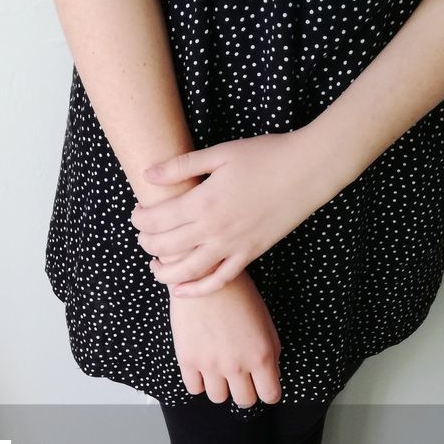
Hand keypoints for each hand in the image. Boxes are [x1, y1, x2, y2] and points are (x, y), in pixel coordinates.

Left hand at [131, 126, 346, 297]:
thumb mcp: (220, 153)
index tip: (135, 214)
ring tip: (155, 268)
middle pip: (167, 246)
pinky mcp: (249, 254)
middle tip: (141, 237)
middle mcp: (215, 228)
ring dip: (165, 273)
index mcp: (204, 201)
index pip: (158, 219)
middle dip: (147, 243)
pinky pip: (220, 280)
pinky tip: (182, 289)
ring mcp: (233, 245)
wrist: (308, 170)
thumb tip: (148, 174)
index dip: (141, 219)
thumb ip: (182, 166)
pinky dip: (198, 289)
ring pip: (188, 270)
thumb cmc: (265, 155)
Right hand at [168, 271, 280, 406]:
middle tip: (242, 379)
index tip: (264, 386)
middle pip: (245, 401)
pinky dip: (199, 382)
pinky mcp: (188, 360)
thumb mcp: (265, 323)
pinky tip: (203, 366)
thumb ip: (270, 352)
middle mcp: (236, 365)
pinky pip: (194, 389)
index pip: (270, 395)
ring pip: (218, 398)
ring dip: (221, 387)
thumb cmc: (238, 295)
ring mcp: (210, 365)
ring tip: (220, 370)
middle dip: (246, 392)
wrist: (204, 277)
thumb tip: (269, 375)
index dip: (269, 392)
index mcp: (261, 355)